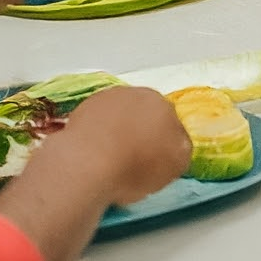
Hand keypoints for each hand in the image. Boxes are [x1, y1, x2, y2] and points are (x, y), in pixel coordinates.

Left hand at [39, 86, 191, 204]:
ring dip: (117, 130)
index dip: (163, 144)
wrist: (88, 164)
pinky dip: (96, 134)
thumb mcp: (176, 164)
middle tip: (134, 160)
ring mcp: (105, 99)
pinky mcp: (80, 109)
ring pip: (118, 115)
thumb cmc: (136, 166)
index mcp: (164, 105)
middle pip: (143, 113)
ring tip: (111, 159)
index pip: (170, 122)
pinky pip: (95, 122)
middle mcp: (135, 94)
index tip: (155, 161)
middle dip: (140, 131)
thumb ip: (179, 147)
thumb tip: (173, 143)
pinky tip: (93, 154)